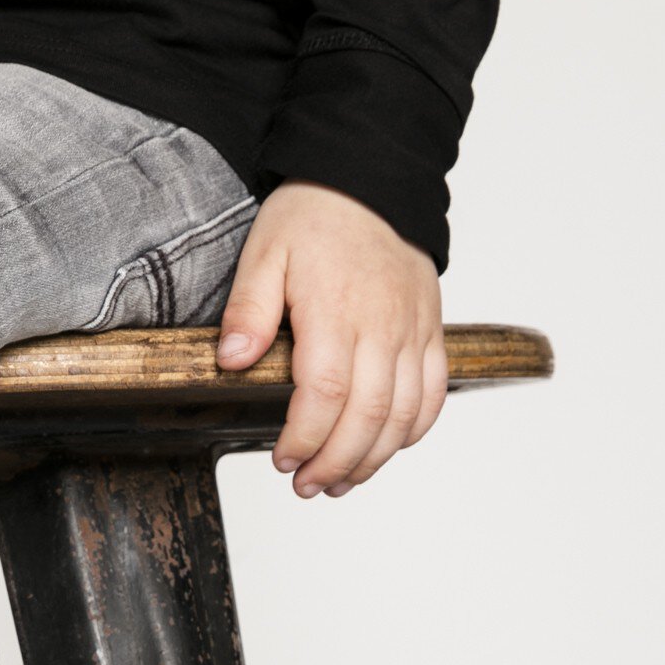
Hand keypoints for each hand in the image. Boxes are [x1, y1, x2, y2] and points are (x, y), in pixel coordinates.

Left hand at [216, 181, 446, 498]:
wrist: (370, 179)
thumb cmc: (313, 217)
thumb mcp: (264, 254)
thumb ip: (248, 310)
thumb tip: (231, 360)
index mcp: (337, 311)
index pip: (325, 394)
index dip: (304, 438)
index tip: (282, 459)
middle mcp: (383, 325)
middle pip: (368, 416)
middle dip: (334, 462)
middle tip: (305, 486)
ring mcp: (413, 329)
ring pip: (404, 414)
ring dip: (371, 459)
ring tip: (338, 482)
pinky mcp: (431, 330)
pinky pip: (434, 392)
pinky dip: (412, 430)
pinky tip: (382, 450)